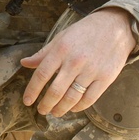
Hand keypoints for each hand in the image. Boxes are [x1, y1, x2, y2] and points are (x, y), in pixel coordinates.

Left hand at [20, 8, 136, 116]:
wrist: (114, 27)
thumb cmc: (84, 32)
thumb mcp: (61, 38)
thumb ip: (42, 54)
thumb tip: (24, 63)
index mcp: (61, 50)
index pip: (41, 75)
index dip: (32, 90)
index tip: (27, 101)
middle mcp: (75, 62)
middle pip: (56, 90)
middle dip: (46, 104)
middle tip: (41, 110)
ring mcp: (91, 71)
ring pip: (72, 98)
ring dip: (61, 109)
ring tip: (55, 112)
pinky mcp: (105, 78)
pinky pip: (89, 99)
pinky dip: (78, 107)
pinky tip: (72, 108)